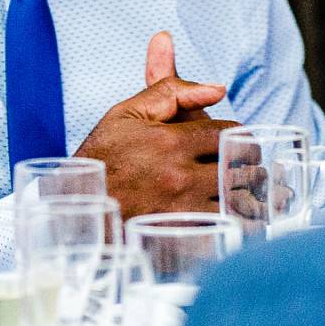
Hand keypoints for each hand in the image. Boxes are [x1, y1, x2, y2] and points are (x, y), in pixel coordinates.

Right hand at [75, 32, 236, 217]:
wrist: (76, 208)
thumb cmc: (102, 157)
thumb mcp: (127, 113)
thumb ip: (172, 90)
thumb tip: (218, 87)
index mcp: (170, 141)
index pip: (230, 133)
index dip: (239, 136)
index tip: (236, 143)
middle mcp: (178, 176)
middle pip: (240, 168)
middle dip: (248, 166)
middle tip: (245, 168)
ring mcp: (180, 210)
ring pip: (238, 201)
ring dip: (247, 196)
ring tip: (244, 193)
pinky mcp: (180, 238)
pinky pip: (227, 231)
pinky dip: (241, 225)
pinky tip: (237, 219)